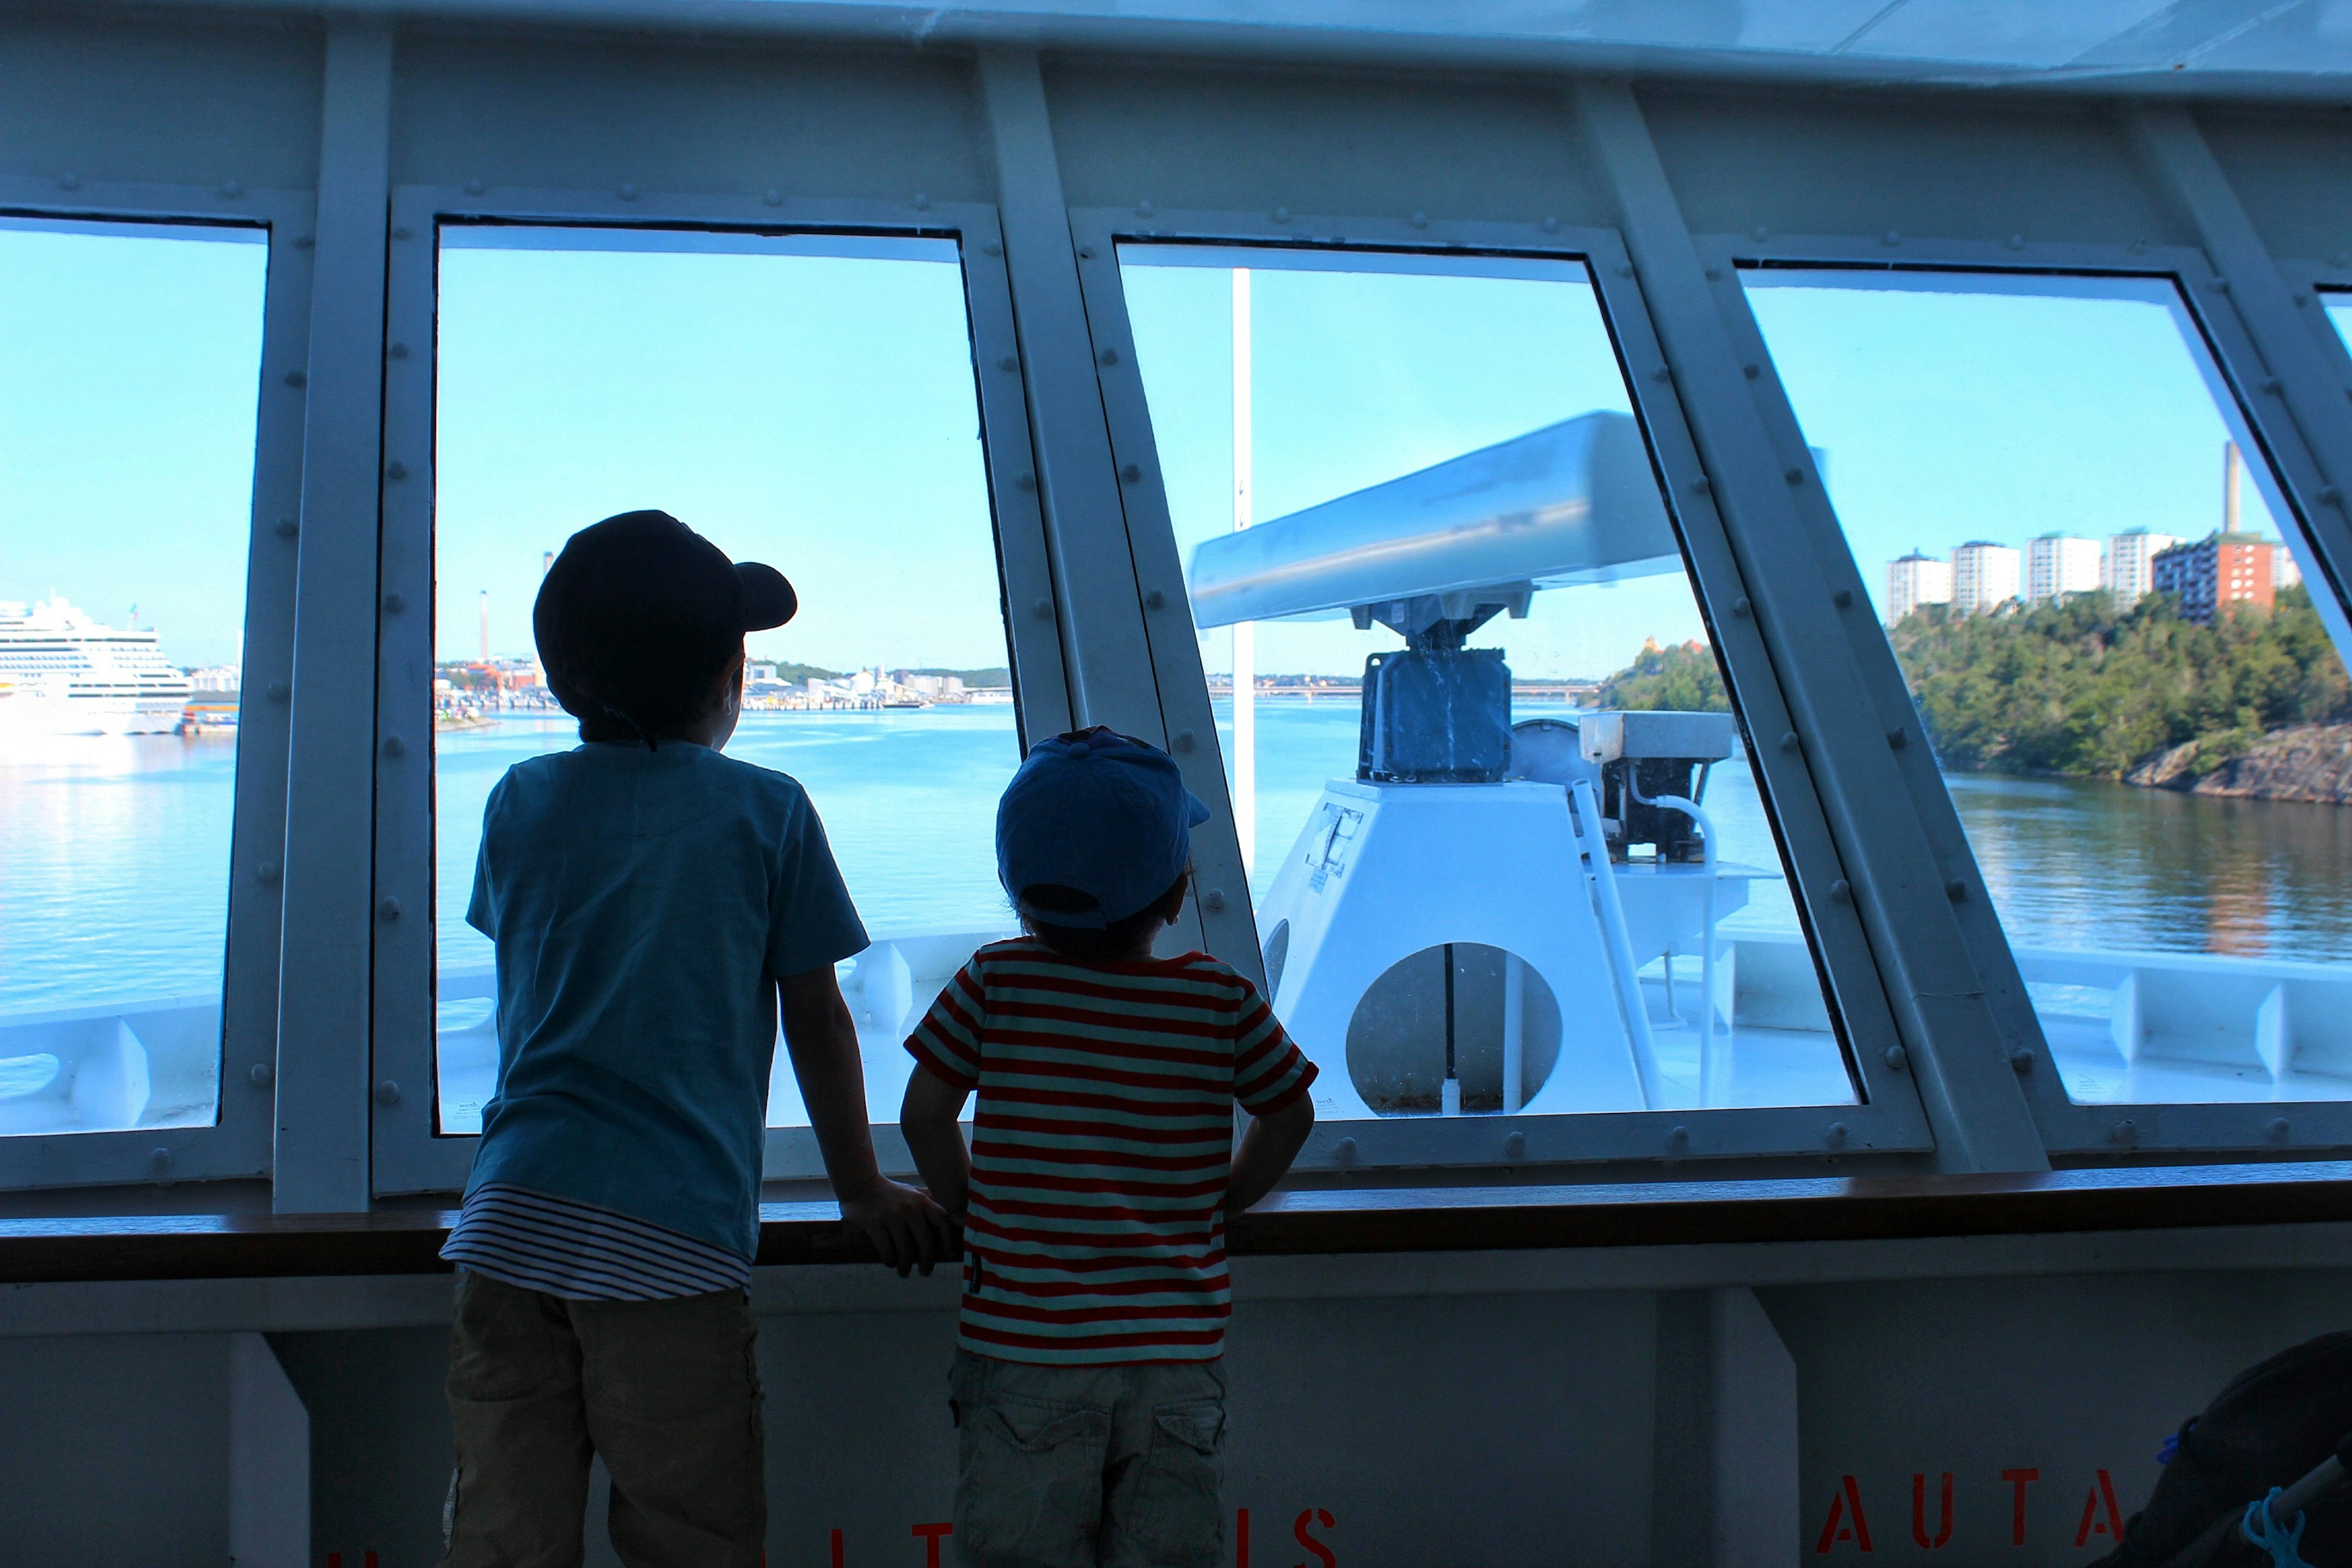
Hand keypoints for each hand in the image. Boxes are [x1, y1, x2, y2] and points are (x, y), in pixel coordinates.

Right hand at [839, 1177, 956, 1277]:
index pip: (942, 1220)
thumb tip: (954, 1216)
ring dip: (906, 1264)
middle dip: (927, 1260)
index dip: (948, 1239)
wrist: (861, 1185)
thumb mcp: (913, 1192)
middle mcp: (909, 1207)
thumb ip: (931, 1201)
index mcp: (922, 1200)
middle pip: (925, 1240)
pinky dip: (889, 1259)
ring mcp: (891, 1214)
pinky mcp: (873, 1222)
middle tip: (925, 1273)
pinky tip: (890, 1263)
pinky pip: (886, 1247)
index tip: (949, 1255)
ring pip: (904, 1248)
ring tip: (905, 1272)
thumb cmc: (892, 1193)